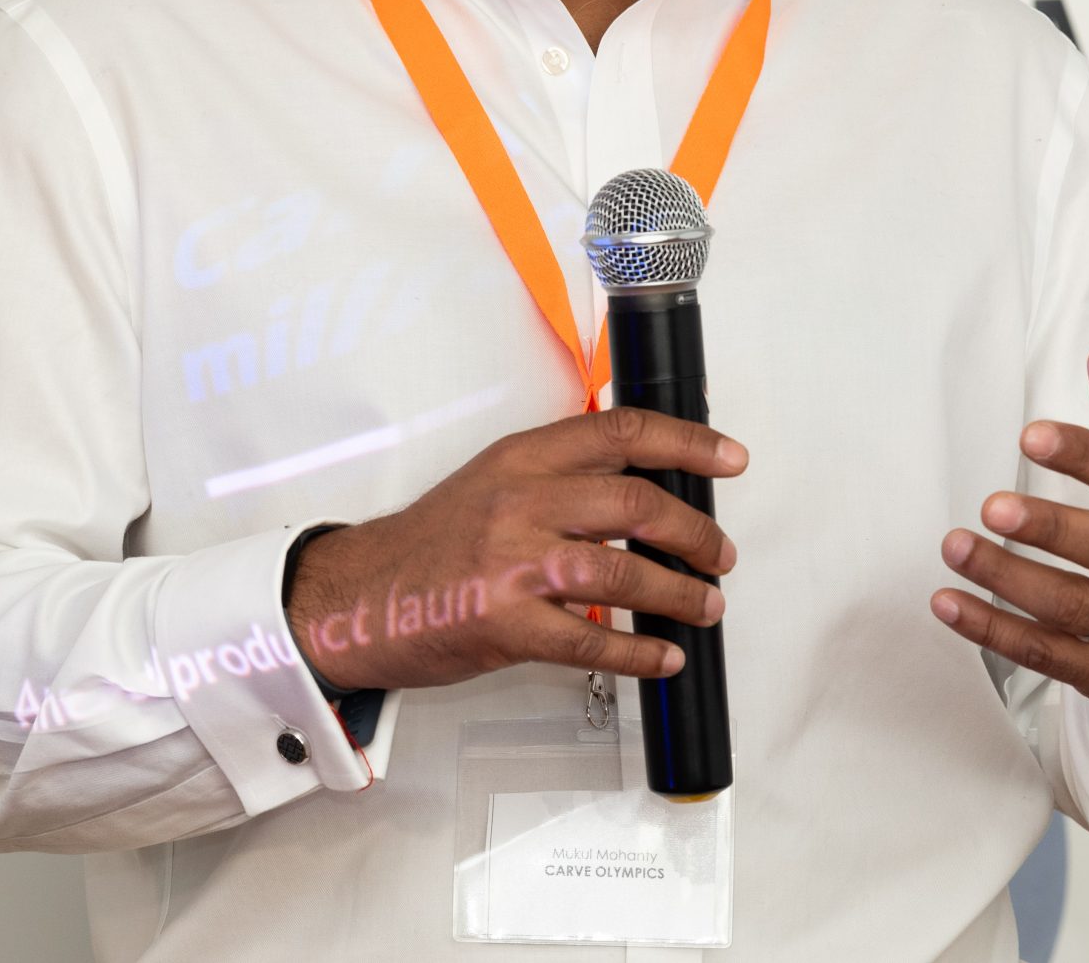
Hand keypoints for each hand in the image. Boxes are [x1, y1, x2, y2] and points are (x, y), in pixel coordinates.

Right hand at [284, 405, 744, 692]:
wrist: (358, 597)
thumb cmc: (431, 544)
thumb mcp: (494, 482)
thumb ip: (561, 477)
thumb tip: (645, 489)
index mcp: (523, 457)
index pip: (622, 432)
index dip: (688, 443)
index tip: (730, 460)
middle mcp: (522, 500)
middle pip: (637, 502)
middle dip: (696, 531)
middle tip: (721, 553)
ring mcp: (513, 562)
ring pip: (624, 569)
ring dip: (680, 591)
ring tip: (706, 605)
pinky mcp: (505, 624)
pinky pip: (591, 639)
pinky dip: (640, 650)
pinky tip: (663, 657)